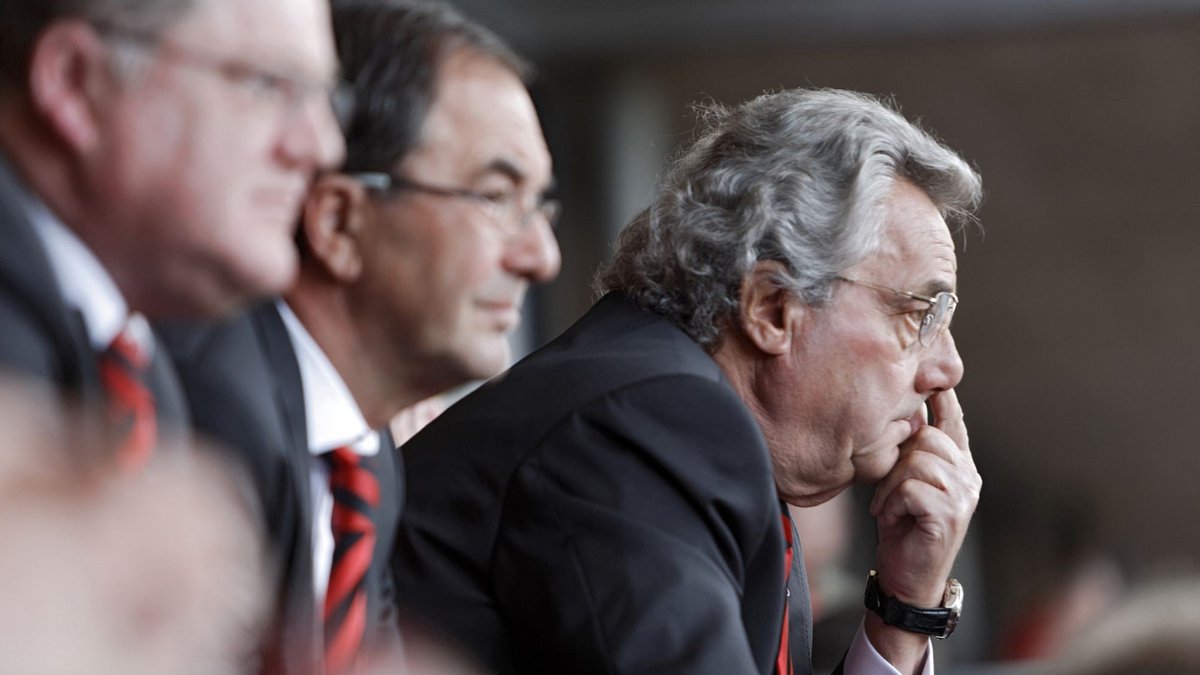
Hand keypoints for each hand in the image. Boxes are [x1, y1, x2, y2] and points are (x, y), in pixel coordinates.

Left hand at [869, 387, 979, 606]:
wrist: (906, 580)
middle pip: (927, 436)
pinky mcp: (949, 516)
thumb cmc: (902, 530)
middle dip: (897, 458)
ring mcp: (962, 496)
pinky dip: (892, 502)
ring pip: (917, 460)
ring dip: (891, 484)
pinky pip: (910, 488)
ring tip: (888, 506)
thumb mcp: (903, 483)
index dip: (942, 395)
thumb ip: (910, 452)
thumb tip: (903, 412)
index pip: (953, 420)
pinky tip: (892, 518)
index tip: (932, 374)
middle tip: (886, 490)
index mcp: (959, 465)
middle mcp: (968, 476)